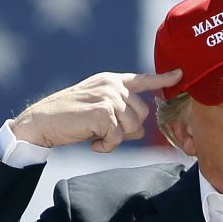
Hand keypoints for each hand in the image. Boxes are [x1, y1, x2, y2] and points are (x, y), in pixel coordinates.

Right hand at [10, 69, 181, 152]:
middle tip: (105, 132)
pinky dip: (107, 147)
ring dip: (115, 139)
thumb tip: (141, 130)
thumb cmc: (70, 118)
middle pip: (142, 114)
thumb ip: (122, 115)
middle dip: (128, 129)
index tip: (181, 74)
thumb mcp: (99, 111)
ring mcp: (108, 97)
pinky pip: (118, 138)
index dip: (163, 78)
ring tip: (96, 136)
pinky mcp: (103, 113)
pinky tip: (93, 144)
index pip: (143, 80)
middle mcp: (112, 86)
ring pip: (132, 127)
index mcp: (112, 81)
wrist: (41, 122)